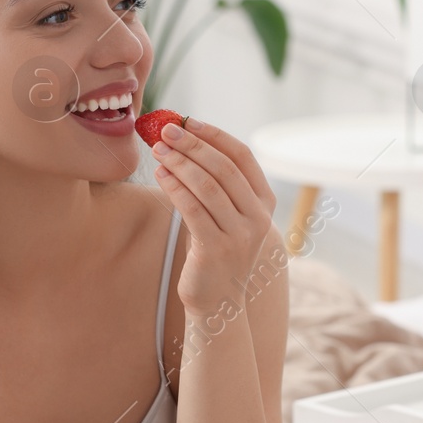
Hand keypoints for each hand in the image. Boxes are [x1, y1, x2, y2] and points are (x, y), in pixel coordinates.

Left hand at [150, 118, 275, 313]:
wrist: (218, 301)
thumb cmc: (215, 250)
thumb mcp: (225, 215)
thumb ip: (216, 184)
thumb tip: (183, 141)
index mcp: (264, 203)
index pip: (243, 157)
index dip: (215, 135)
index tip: (188, 121)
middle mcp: (258, 217)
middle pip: (224, 168)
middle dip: (192, 145)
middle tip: (166, 131)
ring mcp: (240, 235)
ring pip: (208, 186)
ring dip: (180, 163)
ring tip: (158, 150)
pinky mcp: (217, 249)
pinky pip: (193, 209)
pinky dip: (175, 187)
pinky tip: (160, 175)